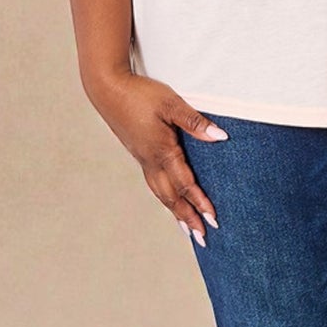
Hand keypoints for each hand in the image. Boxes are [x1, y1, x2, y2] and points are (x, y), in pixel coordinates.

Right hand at [85, 68, 225, 244]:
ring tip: (187, 229)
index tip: (212, 220)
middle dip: (188, 218)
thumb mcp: (171, 103)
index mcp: (161, 151)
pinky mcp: (138, 154)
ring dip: (176, 212)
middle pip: (172, 197)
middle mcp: (151, 161)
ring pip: (161, 193)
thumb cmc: (139, 94)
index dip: (199, 202)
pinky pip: (154, 184)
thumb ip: (195, 122)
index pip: (185, 184)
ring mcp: (143, 159)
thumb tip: (220, 137)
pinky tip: (169, 200)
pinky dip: (165, 198)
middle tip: (202, 238)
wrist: (107, 88)